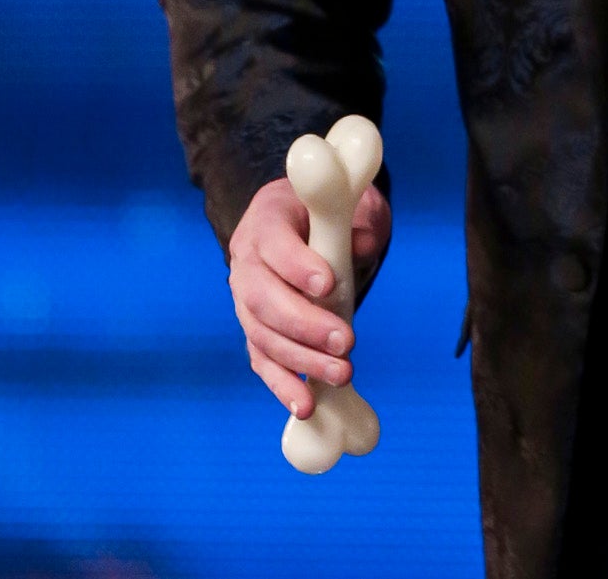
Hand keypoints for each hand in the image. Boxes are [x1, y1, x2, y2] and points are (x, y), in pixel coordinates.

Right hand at [227, 173, 390, 418]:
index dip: (298, 266)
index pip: (275, 244)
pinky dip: (283, 385)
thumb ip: (355, 222)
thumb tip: (362, 245)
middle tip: (345, 341)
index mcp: (266, 220)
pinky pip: (262, 360)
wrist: (300, 219)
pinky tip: (306, 405)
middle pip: (263, 299)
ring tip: (342, 374)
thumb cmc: (327, 211)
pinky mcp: (254, 329)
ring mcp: (245, 300)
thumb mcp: (346, 203)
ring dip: (301, 360)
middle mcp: (246, 262)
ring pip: (263, 335)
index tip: (329, 284)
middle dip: (305, 324)